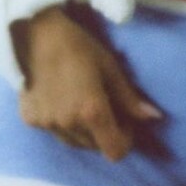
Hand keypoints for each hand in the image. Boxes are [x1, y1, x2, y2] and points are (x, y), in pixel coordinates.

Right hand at [13, 7, 159, 161]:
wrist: (34, 34)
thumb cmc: (78, 46)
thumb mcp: (109, 67)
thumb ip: (129, 98)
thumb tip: (154, 117)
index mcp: (91, 112)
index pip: (115, 151)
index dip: (125, 140)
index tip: (124, 121)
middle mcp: (68, 124)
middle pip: (96, 148)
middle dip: (105, 132)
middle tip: (104, 106)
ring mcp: (47, 124)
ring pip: (75, 143)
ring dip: (83, 131)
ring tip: (80, 102)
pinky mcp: (30, 121)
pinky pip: (54, 132)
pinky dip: (62, 123)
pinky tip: (60, 99)